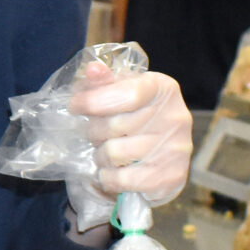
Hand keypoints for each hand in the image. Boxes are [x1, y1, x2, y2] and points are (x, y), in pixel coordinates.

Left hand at [69, 58, 192, 208]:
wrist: (167, 159)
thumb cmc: (140, 120)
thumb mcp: (125, 93)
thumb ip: (106, 82)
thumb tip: (92, 70)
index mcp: (163, 89)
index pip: (126, 93)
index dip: (94, 100)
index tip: (74, 106)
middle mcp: (174, 117)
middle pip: (114, 125)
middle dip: (94, 131)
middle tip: (96, 134)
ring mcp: (175, 149)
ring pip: (114, 153)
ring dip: (100, 155)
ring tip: (105, 153)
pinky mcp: (170, 177)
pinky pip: (121, 179)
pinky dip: (108, 177)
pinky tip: (112, 171)